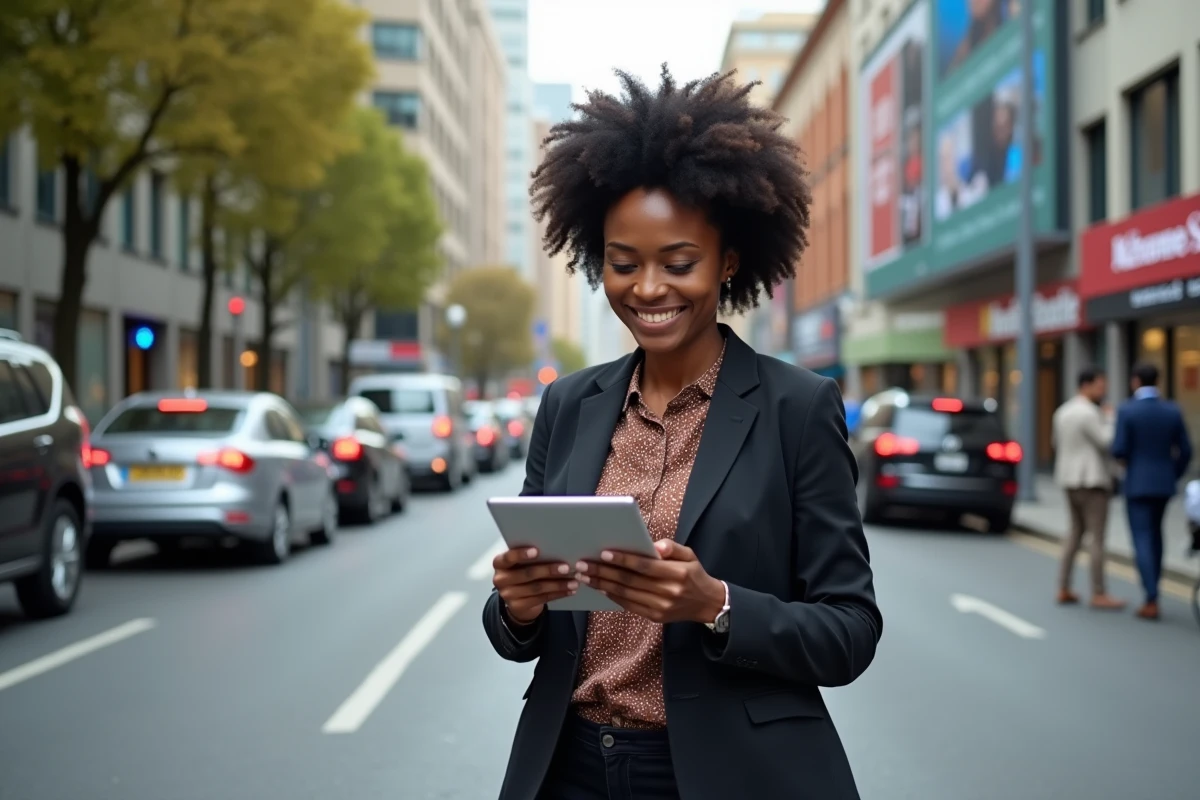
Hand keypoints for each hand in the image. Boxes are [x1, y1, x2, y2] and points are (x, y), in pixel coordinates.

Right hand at [492, 547, 575, 624]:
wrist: (516, 598)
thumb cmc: (522, 571)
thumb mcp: (520, 563)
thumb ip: (531, 556)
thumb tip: (556, 548)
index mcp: (499, 563)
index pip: (508, 558)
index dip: (521, 554)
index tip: (537, 551)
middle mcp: (501, 579)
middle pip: (527, 574)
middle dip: (548, 570)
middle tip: (567, 567)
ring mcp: (508, 595)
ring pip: (537, 588)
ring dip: (558, 584)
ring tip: (574, 581)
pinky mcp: (518, 606)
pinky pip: (541, 599)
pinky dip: (557, 594)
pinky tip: (569, 590)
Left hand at [576, 539, 724, 624]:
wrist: (707, 603)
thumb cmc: (694, 574)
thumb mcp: (689, 555)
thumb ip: (672, 547)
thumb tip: (654, 547)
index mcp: (678, 574)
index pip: (645, 566)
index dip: (624, 560)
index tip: (604, 553)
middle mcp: (669, 592)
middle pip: (630, 581)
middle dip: (604, 572)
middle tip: (583, 564)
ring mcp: (661, 607)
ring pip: (625, 595)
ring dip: (602, 585)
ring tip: (585, 576)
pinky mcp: (655, 616)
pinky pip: (629, 606)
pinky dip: (613, 596)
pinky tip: (600, 588)